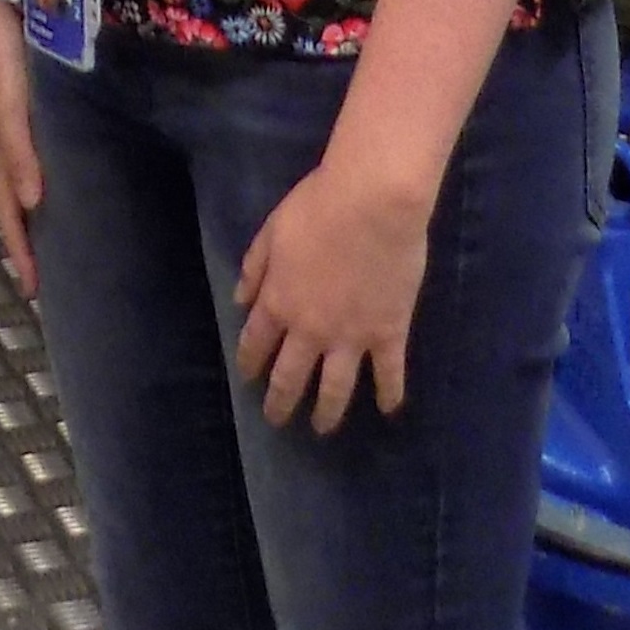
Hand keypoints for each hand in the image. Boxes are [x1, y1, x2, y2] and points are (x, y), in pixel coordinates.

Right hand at [0, 0, 43, 296]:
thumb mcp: (5, 103)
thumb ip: (20, 149)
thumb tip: (35, 205)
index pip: (9, 211)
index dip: (19, 249)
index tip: (32, 292)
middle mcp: (6, 136)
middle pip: (18, 196)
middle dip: (31, 234)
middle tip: (54, 269)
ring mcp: (16, 113)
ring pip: (30, 170)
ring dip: (41, 200)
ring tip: (66, 225)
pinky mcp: (29, 91)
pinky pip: (40, 140)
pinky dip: (50, 161)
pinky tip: (71, 161)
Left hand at [235, 158, 431, 433]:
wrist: (373, 202)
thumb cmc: (319, 206)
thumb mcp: (273, 230)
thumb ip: (255, 268)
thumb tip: (240, 302)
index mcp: (278, 302)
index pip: (256, 344)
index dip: (250, 363)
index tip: (248, 378)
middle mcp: (310, 330)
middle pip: (290, 377)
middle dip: (279, 402)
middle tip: (276, 419)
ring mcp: (351, 337)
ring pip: (335, 388)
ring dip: (326, 412)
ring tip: (322, 427)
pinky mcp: (388, 334)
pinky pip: (389, 373)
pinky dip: (389, 394)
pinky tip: (388, 408)